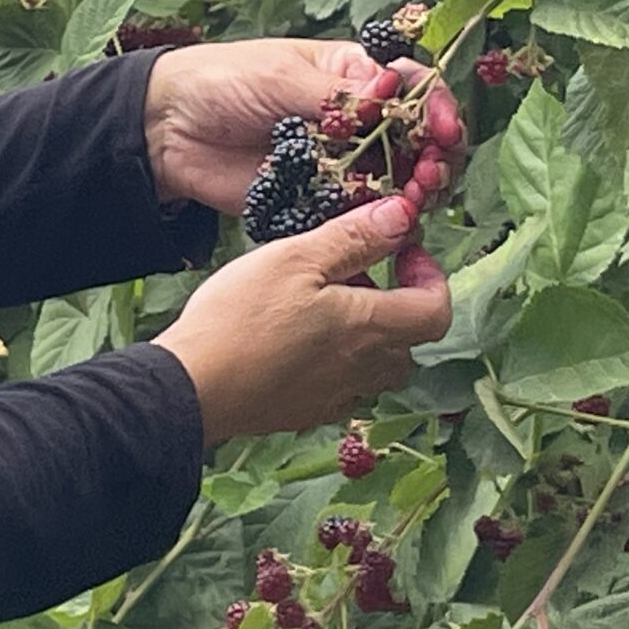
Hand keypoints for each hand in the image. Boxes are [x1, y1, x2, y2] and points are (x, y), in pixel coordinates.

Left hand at [141, 38, 468, 223]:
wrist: (167, 129)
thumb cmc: (221, 82)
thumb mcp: (280, 76)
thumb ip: (336, 94)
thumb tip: (390, 98)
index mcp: (352, 75)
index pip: (414, 88)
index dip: (437, 108)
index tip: (444, 129)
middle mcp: (356, 120)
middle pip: (417, 139)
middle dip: (434, 155)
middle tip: (430, 174)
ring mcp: (340, 162)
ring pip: (398, 180)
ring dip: (416, 191)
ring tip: (415, 200)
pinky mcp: (320, 199)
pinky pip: (361, 212)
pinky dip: (382, 220)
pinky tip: (391, 224)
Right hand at [153, 198, 451, 446]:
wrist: (192, 388)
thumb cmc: (241, 316)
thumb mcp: (296, 258)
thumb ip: (355, 237)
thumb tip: (405, 215)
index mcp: (370, 327)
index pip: (436, 310)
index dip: (431, 277)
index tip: (401, 251)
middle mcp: (364, 370)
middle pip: (411, 341)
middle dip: (398, 304)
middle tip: (359, 274)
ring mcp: (336, 397)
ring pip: (378, 368)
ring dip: (369, 336)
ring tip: (327, 307)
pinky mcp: (306, 413)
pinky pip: (343, 387)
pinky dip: (339, 362)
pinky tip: (299, 342)